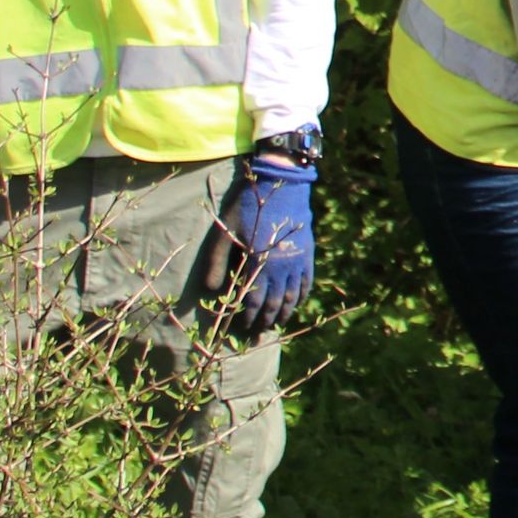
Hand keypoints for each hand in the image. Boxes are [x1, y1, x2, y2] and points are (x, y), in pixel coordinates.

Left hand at [200, 153, 315, 338]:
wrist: (282, 184)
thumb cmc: (247, 206)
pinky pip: (306, 282)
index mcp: (258, 265)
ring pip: (291, 297)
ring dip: (283, 313)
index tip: (243, 328)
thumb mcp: (224, 231)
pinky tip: (296, 303)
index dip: (248, 318)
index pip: (253, 302)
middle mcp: (280, 269)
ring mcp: (296, 262)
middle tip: (259, 333)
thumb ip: (216, 261)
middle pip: (273, 304)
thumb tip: (211, 290)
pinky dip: (301, 297)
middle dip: (265, 321)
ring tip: (276, 324)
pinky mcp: (306, 254)